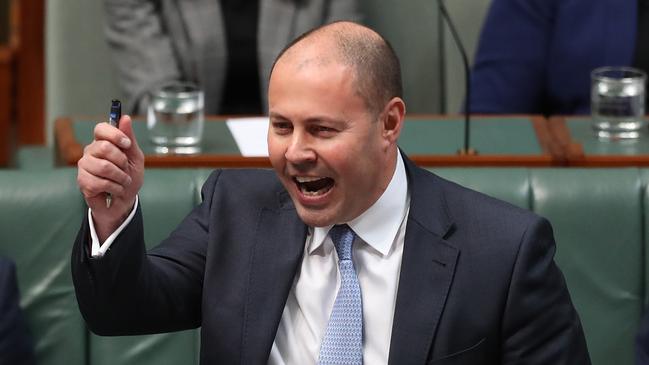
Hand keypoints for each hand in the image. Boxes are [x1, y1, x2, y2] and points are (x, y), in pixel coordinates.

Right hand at [77, 115, 143, 240]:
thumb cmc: (129, 177)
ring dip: (120, 177)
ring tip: (122, 182)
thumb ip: (130, 138)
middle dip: (121, 161)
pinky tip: (115, 190)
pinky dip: (115, 188)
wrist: (125, 201)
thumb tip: (125, 117)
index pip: (100, 128)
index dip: (115, 134)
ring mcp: (84, 166)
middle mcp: (90, 152)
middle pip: (103, 147)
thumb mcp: (135, 157)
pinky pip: (100, 182)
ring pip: (104, 167)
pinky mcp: (82, 181)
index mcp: (103, 142)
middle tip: (125, 169)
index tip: (126, 144)